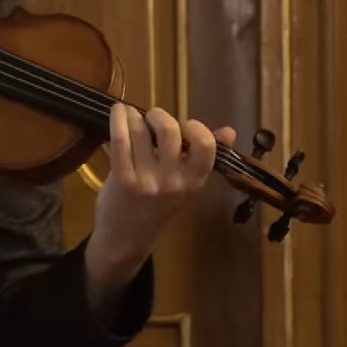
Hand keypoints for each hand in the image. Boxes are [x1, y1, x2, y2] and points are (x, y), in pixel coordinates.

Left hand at [88, 104, 236, 275]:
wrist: (127, 235)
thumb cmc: (158, 204)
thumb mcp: (186, 183)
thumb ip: (203, 156)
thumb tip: (229, 130)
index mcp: (194, 180)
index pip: (205, 146)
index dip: (196, 128)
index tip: (185, 125)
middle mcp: (172, 180)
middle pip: (169, 132)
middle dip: (159, 116)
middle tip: (152, 118)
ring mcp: (146, 180)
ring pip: (141, 132)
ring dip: (134, 116)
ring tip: (130, 115)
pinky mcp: (121, 178)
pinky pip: (120, 140)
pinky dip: (117, 120)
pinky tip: (117, 111)